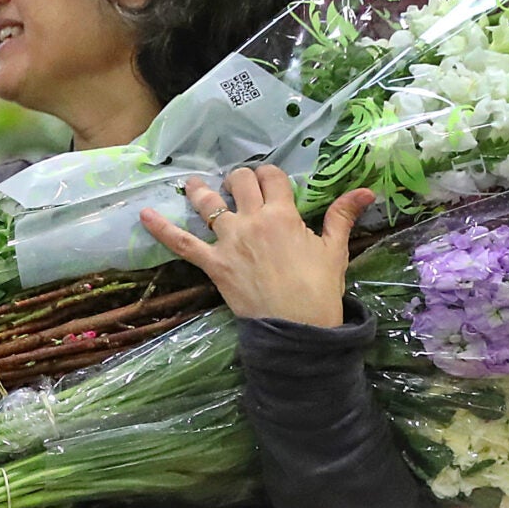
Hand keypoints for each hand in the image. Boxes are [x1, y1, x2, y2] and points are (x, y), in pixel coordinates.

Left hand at [140, 166, 372, 327]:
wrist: (298, 330)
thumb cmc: (319, 291)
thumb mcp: (334, 250)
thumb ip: (342, 216)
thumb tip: (365, 191)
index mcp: (283, 215)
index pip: (272, 178)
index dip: (270, 176)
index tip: (270, 183)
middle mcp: (252, 221)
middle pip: (239, 183)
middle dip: (239, 179)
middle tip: (239, 186)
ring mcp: (229, 242)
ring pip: (208, 204)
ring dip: (200, 190)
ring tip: (195, 184)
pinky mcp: (213, 264)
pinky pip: (182, 243)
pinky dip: (161, 229)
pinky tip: (143, 214)